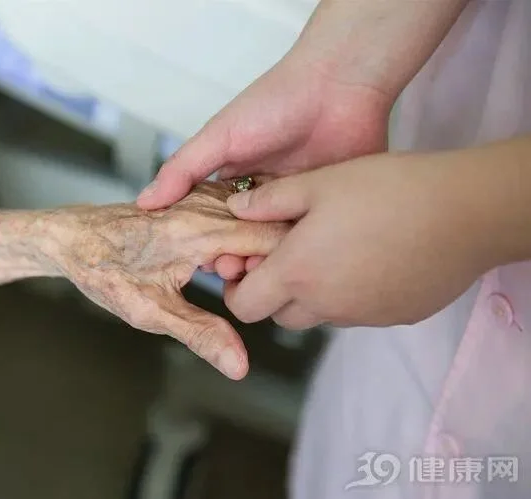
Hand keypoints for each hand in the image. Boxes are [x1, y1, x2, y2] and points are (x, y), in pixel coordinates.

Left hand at [48, 180, 288, 379]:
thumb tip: (239, 365)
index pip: (273, 235)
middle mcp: (204, 203)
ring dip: (254, 245)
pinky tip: (218, 259)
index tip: (261, 289)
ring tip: (221, 273)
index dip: (279, 267)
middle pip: (271, 220)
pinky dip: (242, 232)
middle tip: (233, 284)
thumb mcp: (149, 311)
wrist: (70, 238)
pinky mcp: (195, 196)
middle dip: (268, 258)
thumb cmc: (103, 270)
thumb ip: (201, 334)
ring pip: (257, 212)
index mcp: (199, 229)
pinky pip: (238, 209)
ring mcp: (200, 195)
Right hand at [136, 56, 391, 277]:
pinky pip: (307, 239)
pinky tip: (286, 264)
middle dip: (230, 257)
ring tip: (253, 269)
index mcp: (234, 181)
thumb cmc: (274, 103)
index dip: (201, 243)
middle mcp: (262, 197)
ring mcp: (295, 204)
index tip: (196, 260)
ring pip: (272, 245)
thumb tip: (144, 203)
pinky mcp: (325, 209)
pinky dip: (295, 254)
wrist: (338, 85)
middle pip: (241, 241)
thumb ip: (182, 170)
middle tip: (227, 268)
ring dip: (260, 260)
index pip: (210, 223)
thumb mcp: (219, 136)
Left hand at [222, 152, 497, 329]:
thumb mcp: (320, 183)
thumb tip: (234, 208)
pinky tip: (371, 258)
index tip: (248, 265)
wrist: (464, 212)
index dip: (237, 290)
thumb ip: (269, 200)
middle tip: (290, 254)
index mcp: (297, 273)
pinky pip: (357, 313)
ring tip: (334, 250)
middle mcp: (325, 305)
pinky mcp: (393, 318)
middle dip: (274, 292)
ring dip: (313, 293)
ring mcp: (361, 317)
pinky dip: (351, 294)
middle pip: (279, 316)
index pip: (244, 307)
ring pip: (319, 315)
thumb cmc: (386, 190)